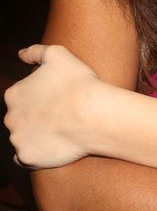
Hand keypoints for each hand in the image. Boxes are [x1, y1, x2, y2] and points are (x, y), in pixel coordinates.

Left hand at [4, 44, 100, 167]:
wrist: (92, 115)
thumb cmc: (77, 83)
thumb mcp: (57, 54)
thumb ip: (35, 52)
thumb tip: (20, 55)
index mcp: (14, 93)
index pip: (20, 96)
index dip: (39, 97)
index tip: (57, 98)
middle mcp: (10, 117)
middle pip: (19, 118)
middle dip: (34, 117)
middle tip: (59, 115)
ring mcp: (17, 139)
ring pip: (22, 137)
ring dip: (35, 135)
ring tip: (60, 131)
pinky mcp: (28, 158)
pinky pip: (25, 158)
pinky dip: (35, 154)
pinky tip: (51, 146)